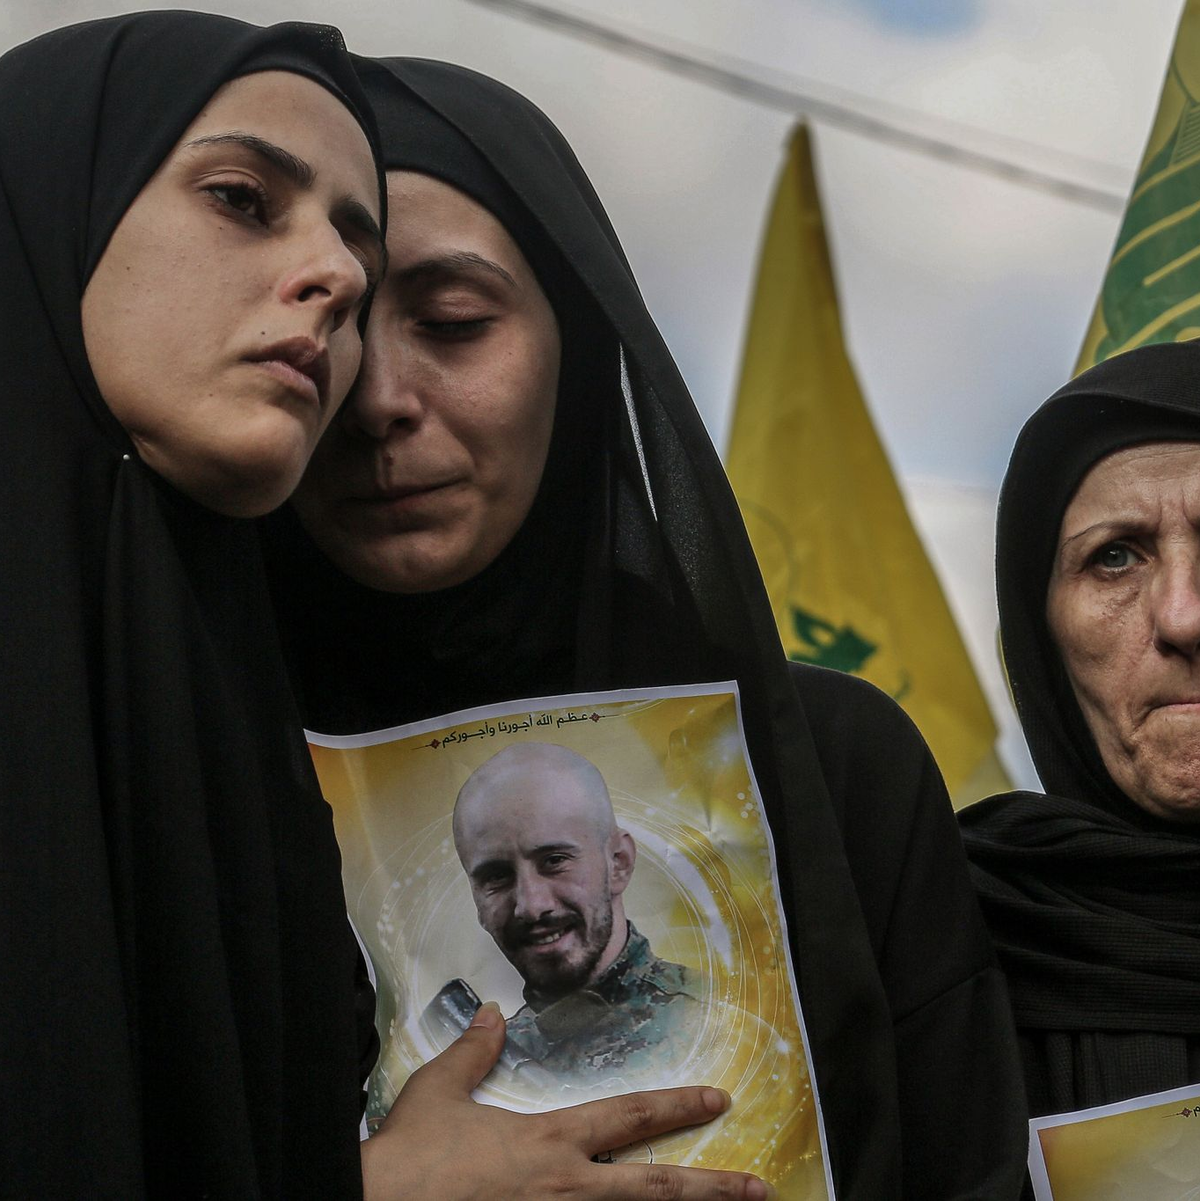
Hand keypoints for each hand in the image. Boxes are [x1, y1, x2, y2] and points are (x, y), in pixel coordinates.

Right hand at [361, 1001, 773, 1199]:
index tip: (717, 1098)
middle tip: (760, 1188)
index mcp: (550, 1143)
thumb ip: (472, 1052)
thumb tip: (490, 1013)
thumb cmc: (410, 1158)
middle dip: (711, 1188)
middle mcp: (566, 1189)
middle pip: (653, 1190)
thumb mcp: (440, 1092)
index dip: (676, 1106)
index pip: (628, 1117)